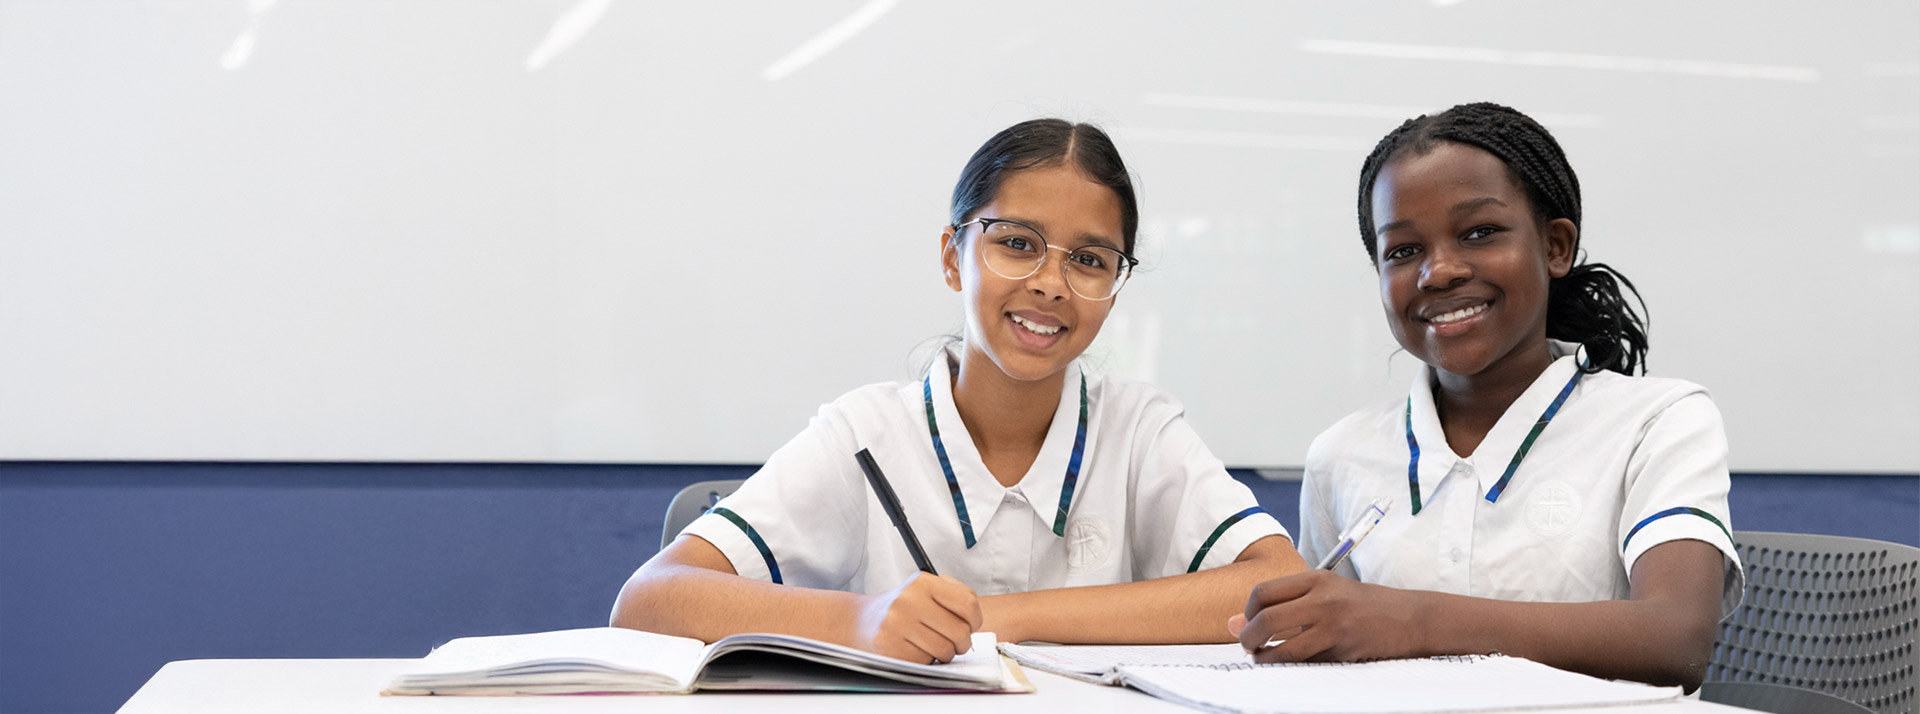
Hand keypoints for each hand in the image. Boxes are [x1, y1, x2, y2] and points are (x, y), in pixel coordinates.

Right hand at [850, 573, 982, 663]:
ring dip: (945, 654)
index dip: (975, 619)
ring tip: (934, 646)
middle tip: (956, 643)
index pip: (968, 603)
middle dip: (962, 643)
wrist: (860, 621)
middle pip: (960, 631)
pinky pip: (926, 662)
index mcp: (922, 582)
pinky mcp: (890, 647)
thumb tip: (974, 618)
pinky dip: (927, 661)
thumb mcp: (923, 589)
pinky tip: (916, 650)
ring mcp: (897, 624)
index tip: (970, 625)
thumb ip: (953, 595)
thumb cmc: (900, 608)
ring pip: (945, 650)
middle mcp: (909, 600)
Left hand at [1228, 570, 1423, 662]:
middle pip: (1266, 618)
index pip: (1262, 592)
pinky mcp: (1344, 648)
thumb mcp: (1325, 594)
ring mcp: (1334, 624)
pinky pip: (1306, 662)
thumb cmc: (1363, 605)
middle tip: (1247, 646)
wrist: (1410, 618)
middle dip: (1248, 637)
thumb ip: (1282, 604)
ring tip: (1263, 658)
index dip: (1246, 612)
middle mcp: (1323, 598)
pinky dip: (1290, 666)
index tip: (1249, 623)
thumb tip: (1230, 623)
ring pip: (1284, 646)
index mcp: (1316, 578)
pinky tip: (1288, 664)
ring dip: (1265, 657)